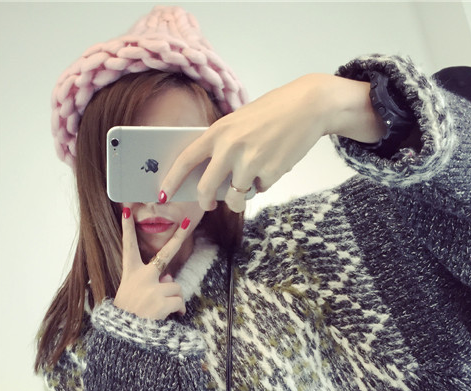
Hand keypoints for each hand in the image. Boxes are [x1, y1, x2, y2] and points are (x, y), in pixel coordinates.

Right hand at [113, 208, 191, 319]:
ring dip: (174, 299)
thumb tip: (170, 278)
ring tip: (160, 310)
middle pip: (165, 254)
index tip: (127, 209)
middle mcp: (142, 276)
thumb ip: (152, 281)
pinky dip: (179, 310)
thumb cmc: (130, 315)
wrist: (126, 337)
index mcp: (131, 273)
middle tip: (187, 221)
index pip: (128, 246)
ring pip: (176, 287)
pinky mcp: (162, 300)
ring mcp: (152, 287)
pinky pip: (180, 301)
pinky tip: (169, 317)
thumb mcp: (134, 294)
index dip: (127, 228)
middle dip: (178, 236)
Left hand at [160, 74, 385, 212]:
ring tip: (250, 183)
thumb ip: (222, 145)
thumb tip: (210, 177)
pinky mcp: (270, 173)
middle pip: (206, 188)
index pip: (186, 159)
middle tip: (209, 204)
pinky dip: (264, 183)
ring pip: (235, 197)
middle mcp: (230, 149)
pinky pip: (260, 190)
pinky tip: (274, 163)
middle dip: (205, 201)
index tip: (163, 194)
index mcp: (218, 132)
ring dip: (240, 197)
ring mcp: (250, 163)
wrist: (308, 107)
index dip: (172, 179)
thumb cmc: (272, 113)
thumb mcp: (239, 121)